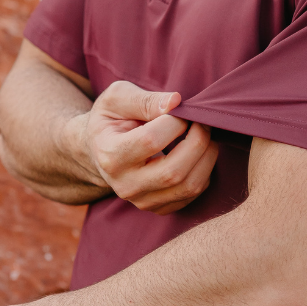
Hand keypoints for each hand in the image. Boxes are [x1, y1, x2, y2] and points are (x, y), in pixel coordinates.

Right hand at [63, 81, 217, 215]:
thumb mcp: (118, 98)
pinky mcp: (157, 208)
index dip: (175, 122)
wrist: (99, 149)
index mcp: (110, 155)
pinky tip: (197, 153)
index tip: (181, 109)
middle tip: (201, 121)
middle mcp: (125, 184)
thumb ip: (145, 100)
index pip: (151, 141)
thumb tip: (176, 102)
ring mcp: (141, 200)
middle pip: (174, 171)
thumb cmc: (111, 119)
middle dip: (198, 142)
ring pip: (188, 186)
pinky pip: (192, 194)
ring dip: (207, 157)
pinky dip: (203, 171)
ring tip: (204, 135)